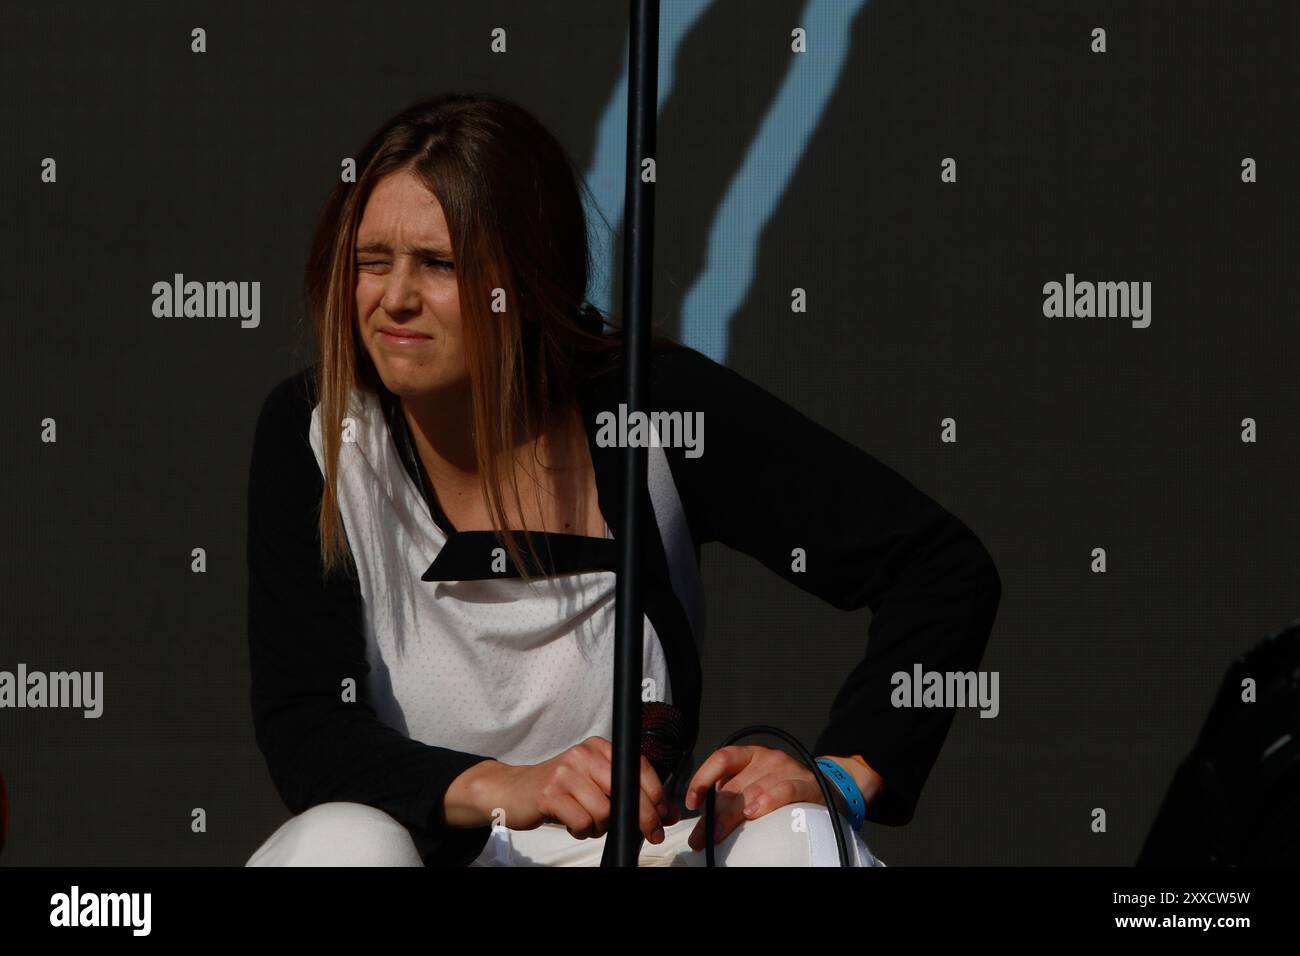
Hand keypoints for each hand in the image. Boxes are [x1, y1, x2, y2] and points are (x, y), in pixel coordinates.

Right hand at [448, 736, 680, 843]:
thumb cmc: (558, 789)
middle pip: (626, 791)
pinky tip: (573, 824)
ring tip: (588, 822)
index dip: (656, 796)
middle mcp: (583, 755)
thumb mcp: (593, 781)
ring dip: (601, 827)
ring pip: (604, 811)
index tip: (664, 816)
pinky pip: (583, 822)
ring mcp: (565, 773)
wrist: (512, 790)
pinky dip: (582, 830)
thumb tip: (665, 813)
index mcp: (598, 747)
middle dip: (643, 818)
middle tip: (650, 835)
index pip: (638, 767)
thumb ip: (625, 792)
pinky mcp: (550, 794)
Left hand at [681, 745, 877, 851]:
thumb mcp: (755, 783)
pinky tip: (755, 813)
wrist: (826, 787)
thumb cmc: (781, 788)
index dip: (703, 778)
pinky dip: (768, 801)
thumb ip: (733, 794)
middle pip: (735, 786)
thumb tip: (704, 820)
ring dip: (734, 816)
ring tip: (720, 834)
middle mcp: (766, 757)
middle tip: (701, 838)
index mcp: (749, 755)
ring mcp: (787, 768)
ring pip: (755, 791)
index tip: (692, 802)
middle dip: (714, 815)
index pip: (721, 759)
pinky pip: (785, 791)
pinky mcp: (806, 783)